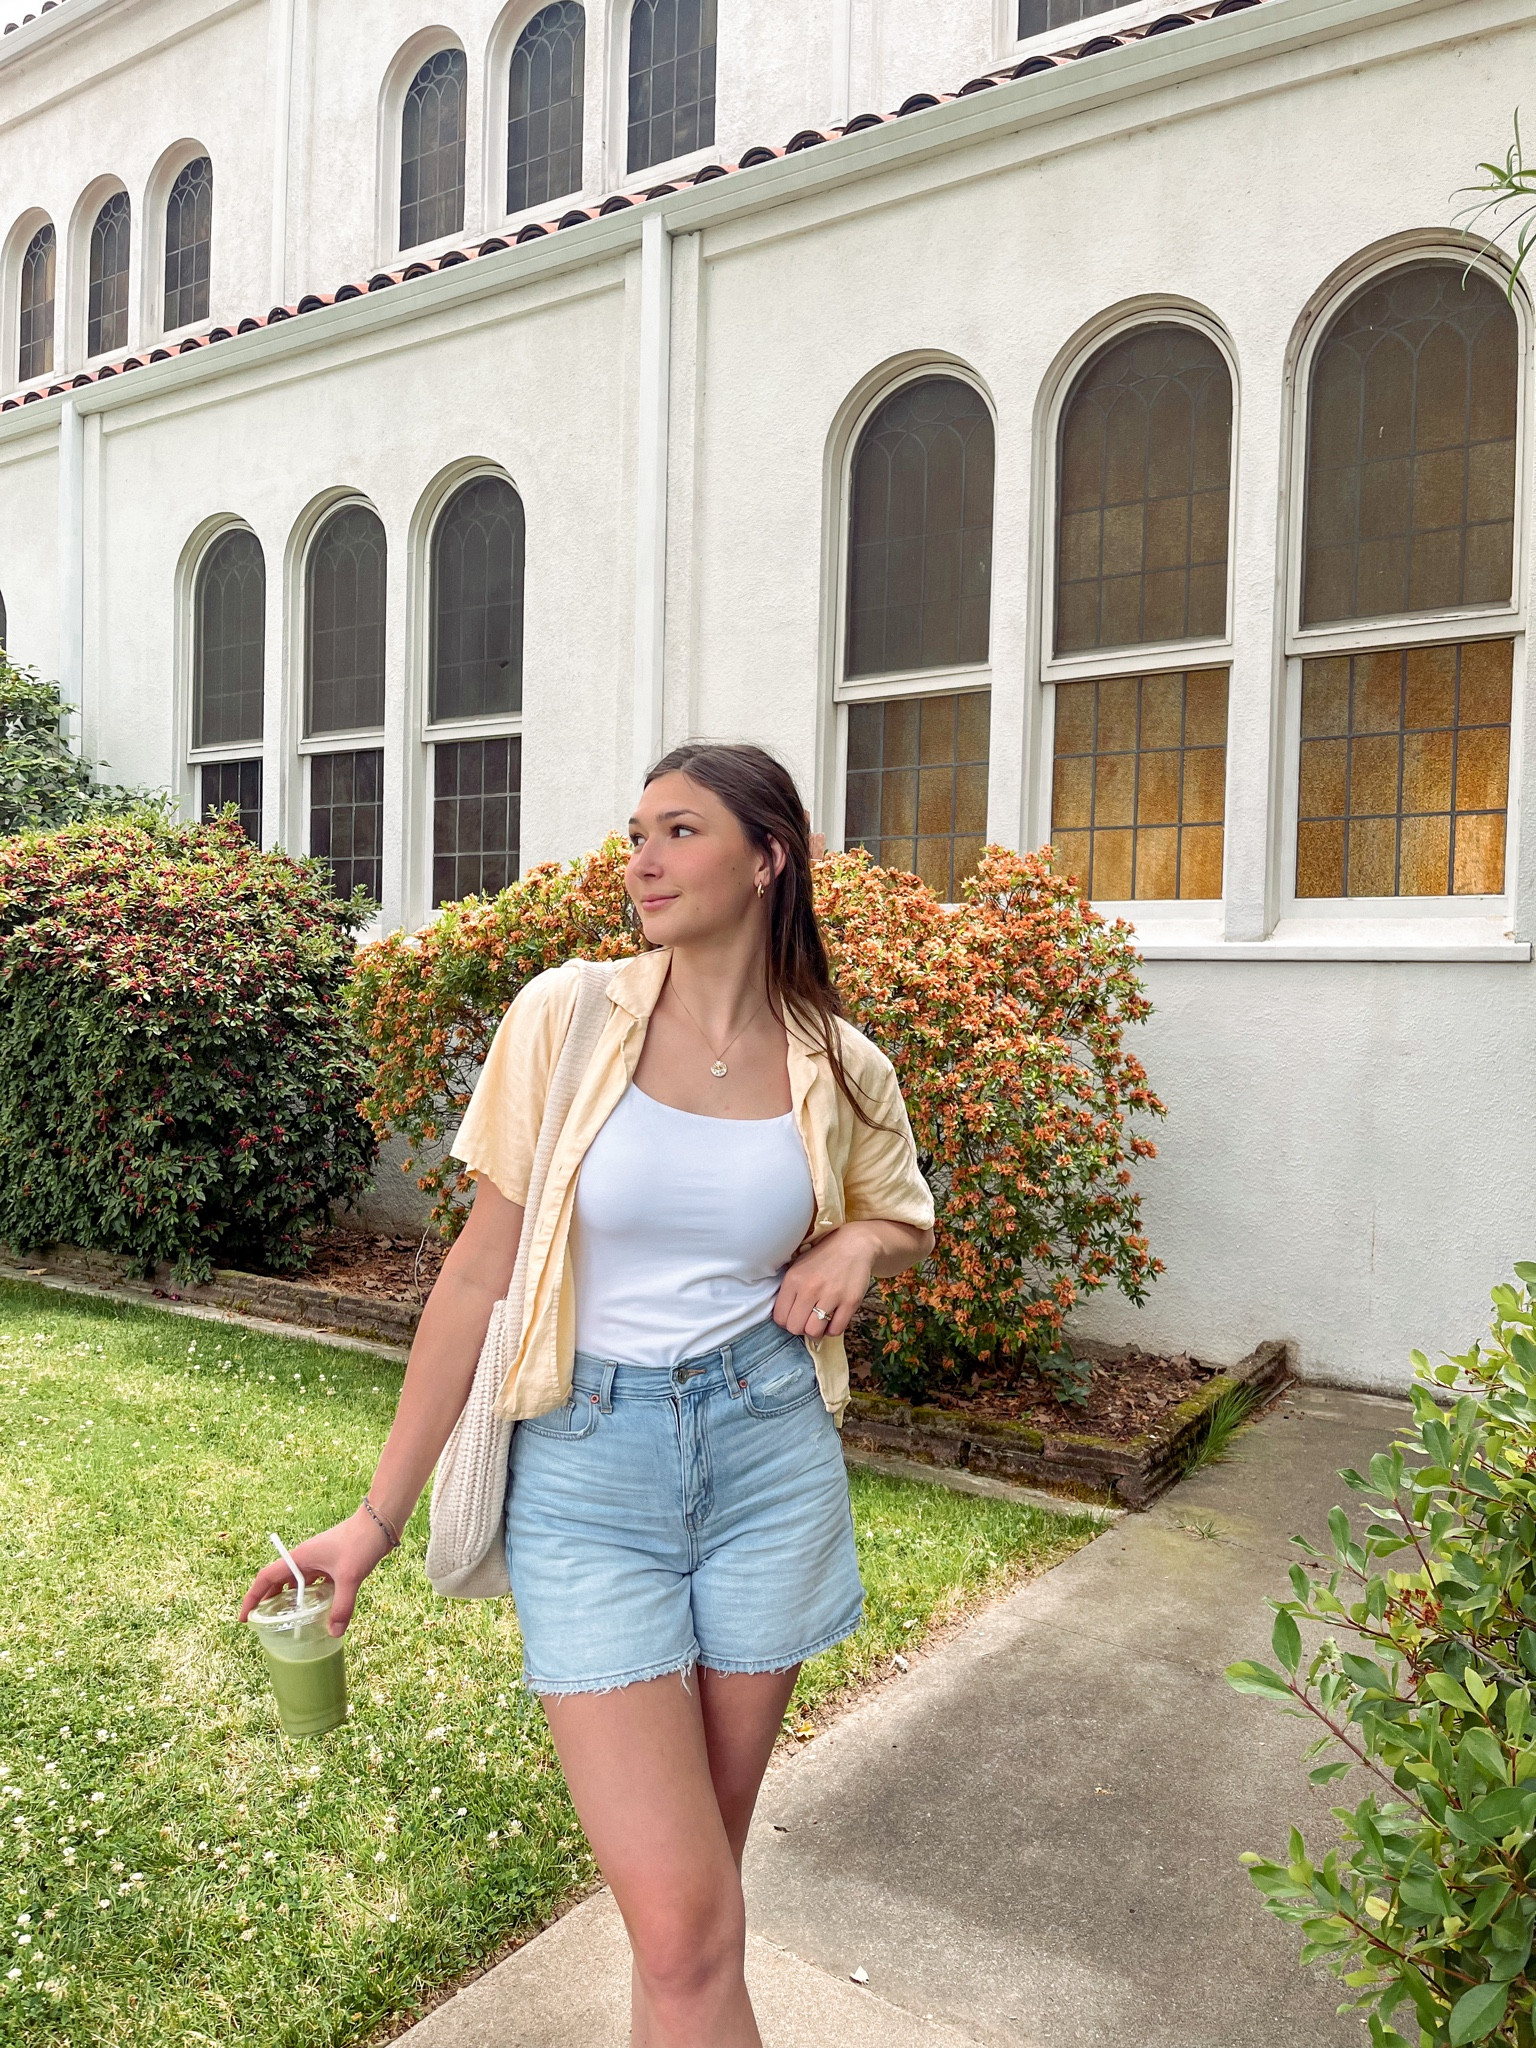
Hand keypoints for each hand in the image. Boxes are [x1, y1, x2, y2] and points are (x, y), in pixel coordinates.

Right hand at [237, 1509, 394, 1637]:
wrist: (380, 1521)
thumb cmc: (361, 1542)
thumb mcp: (350, 1576)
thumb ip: (341, 1606)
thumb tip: (333, 1633)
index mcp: (300, 1558)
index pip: (266, 1577)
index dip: (253, 1597)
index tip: (245, 1618)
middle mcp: (305, 1558)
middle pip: (278, 1580)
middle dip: (269, 1600)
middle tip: (264, 1623)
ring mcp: (319, 1559)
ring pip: (298, 1581)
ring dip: (291, 1598)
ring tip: (289, 1620)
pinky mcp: (332, 1562)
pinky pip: (315, 1581)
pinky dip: (311, 1595)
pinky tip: (318, 1609)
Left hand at [773, 1223, 879, 1339]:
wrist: (854, 1245)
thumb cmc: (823, 1256)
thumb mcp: (798, 1266)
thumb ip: (789, 1289)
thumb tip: (784, 1315)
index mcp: (793, 1279)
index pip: (780, 1317)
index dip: (786, 1321)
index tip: (794, 1316)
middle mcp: (810, 1288)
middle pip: (795, 1327)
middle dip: (800, 1328)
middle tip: (807, 1320)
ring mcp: (831, 1296)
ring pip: (814, 1331)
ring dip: (816, 1331)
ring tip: (820, 1321)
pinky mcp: (850, 1302)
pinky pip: (836, 1329)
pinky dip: (833, 1329)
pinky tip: (833, 1319)